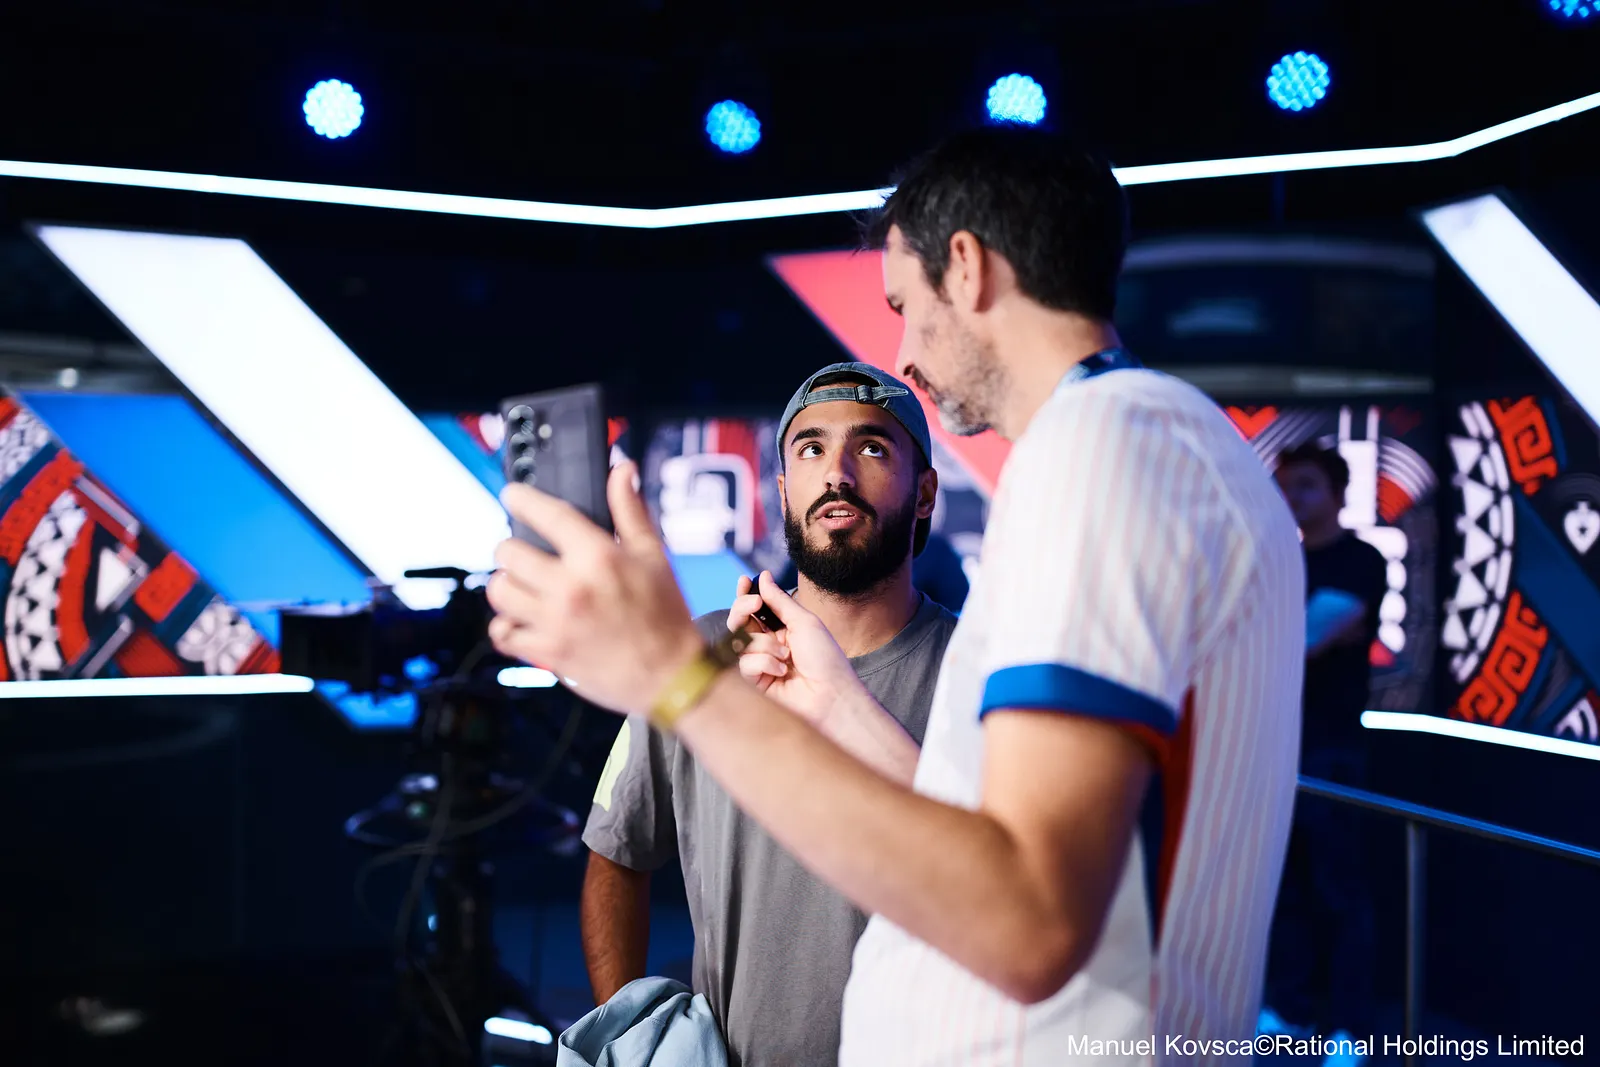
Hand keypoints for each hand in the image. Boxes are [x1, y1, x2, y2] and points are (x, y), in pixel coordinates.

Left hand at [486, 461, 701, 715]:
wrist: (671, 677)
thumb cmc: (666, 616)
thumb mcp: (654, 556)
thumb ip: (631, 511)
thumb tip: (622, 471)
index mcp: (598, 557)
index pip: (546, 515)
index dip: (521, 498)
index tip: (513, 495)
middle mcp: (571, 587)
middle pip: (509, 553)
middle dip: (513, 548)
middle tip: (525, 553)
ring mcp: (555, 622)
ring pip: (501, 592)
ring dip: (507, 585)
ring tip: (522, 585)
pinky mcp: (548, 653)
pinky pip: (503, 633)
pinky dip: (506, 626)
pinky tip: (521, 620)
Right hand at [725, 572, 865, 730]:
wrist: (831, 696)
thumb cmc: (825, 659)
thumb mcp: (804, 622)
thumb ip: (779, 601)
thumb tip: (764, 576)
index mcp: (780, 630)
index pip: (754, 609)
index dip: (746, 594)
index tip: (745, 580)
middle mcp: (766, 646)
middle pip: (738, 621)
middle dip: (743, 608)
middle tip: (755, 603)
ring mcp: (758, 665)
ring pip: (739, 641)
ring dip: (764, 644)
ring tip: (786, 656)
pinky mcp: (753, 684)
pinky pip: (744, 663)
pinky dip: (764, 663)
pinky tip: (783, 672)